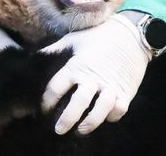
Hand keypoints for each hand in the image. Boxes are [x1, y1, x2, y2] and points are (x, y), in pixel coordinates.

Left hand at [40, 14, 150, 134]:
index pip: (56, 88)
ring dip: (90, 124)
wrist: (129, 34)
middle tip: (59, 130)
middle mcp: (92, 78)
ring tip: (80, 130)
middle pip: (77, 103)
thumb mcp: (73, 39)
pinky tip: (104, 118)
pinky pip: (119, 110)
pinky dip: (112, 116)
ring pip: (100, 111)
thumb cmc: (97, 36)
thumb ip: (54, 49)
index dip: (47, 101)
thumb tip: (35, 55)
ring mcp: (111, 86)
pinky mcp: (126, 91)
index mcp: (76, 66)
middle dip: (67, 119)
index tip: (44, 109)